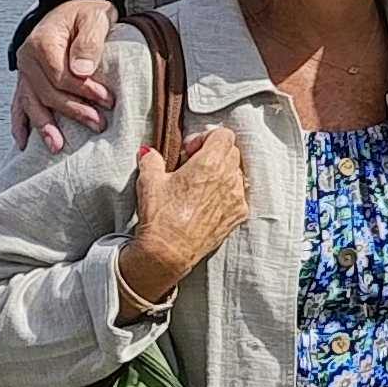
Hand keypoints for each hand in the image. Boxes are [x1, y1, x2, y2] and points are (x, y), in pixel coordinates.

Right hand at [15, 0, 119, 150]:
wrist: (73, 6)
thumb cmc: (87, 13)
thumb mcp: (95, 18)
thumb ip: (89, 42)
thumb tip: (81, 71)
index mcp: (42, 42)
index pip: (61, 75)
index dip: (84, 91)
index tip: (107, 101)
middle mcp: (27, 58)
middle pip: (47, 92)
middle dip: (72, 110)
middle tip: (98, 124)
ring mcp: (24, 71)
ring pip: (31, 102)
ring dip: (43, 126)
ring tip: (57, 146)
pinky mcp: (26, 79)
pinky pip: (19, 103)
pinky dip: (21, 122)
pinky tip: (23, 141)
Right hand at [119, 128, 248, 310]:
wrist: (169, 252)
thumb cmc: (160, 216)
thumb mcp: (149, 182)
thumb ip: (151, 159)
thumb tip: (148, 152)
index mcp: (210, 163)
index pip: (224, 135)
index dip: (206, 137)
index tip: (189, 150)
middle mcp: (229, 178)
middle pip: (232, 151)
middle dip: (213, 153)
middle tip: (192, 165)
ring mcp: (237, 197)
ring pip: (237, 172)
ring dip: (222, 172)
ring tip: (199, 185)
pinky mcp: (239, 214)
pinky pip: (239, 194)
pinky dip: (227, 192)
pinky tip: (207, 201)